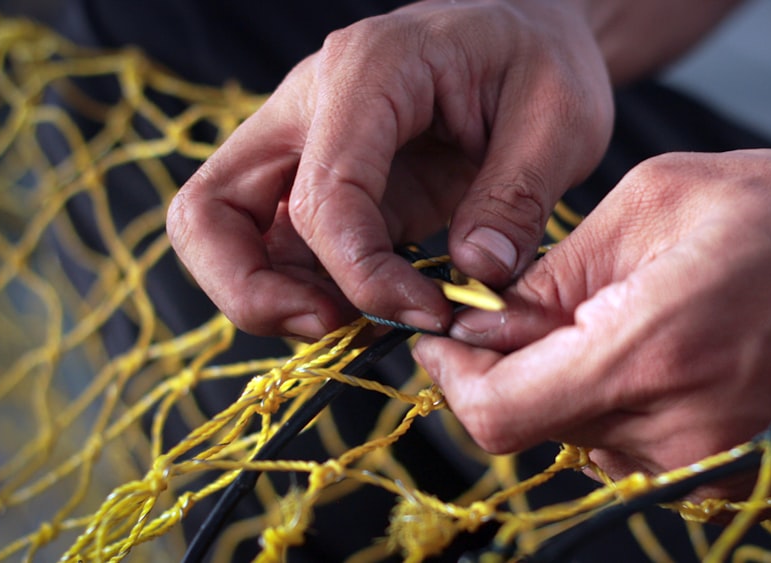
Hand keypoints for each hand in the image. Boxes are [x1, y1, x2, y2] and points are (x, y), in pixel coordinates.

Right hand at [166, 0, 614, 337]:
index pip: (320, 196)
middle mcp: (308, 104)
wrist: (528, 34)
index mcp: (368, 72)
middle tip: (335, 328)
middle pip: (210, 211)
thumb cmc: (542, 61)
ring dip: (275, 297)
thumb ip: (516, 197)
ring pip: (226, 234)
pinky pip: (275, 245)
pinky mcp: (318, 180)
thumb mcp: (561, 118)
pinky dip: (306, 288)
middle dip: (253, 293)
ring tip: (363, 324)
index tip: (429, 313)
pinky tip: (373, 305)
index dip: (363, 276)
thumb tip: (473, 274)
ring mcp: (303, 143)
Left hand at [414, 150, 770, 495]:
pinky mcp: (728, 473)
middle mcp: (672, 433)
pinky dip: (618, 399)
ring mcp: (704, 464)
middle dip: (512, 367)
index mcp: (645, 356)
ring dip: (570, 379)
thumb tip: (494, 315)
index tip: (443, 341)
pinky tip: (657, 344)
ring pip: (581, 434)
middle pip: (535, 425)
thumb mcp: (661, 201)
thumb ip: (558, 269)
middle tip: (531, 308)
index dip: (451, 380)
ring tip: (620, 314)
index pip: (498, 414)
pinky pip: (634, 445)